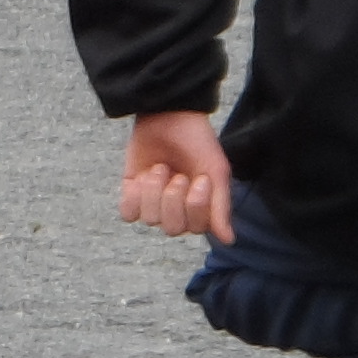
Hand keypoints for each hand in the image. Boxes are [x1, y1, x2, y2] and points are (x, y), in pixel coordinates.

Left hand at [119, 110, 234, 242]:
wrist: (169, 117)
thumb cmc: (198, 143)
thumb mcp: (216, 171)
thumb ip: (221, 206)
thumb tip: (228, 240)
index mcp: (200, 209)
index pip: (196, 228)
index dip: (197, 206)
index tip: (201, 179)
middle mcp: (177, 211)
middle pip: (171, 228)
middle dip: (174, 199)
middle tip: (179, 174)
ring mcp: (153, 203)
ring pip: (150, 219)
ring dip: (155, 190)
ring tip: (161, 168)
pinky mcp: (131, 193)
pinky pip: (128, 213)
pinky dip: (135, 195)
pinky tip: (143, 176)